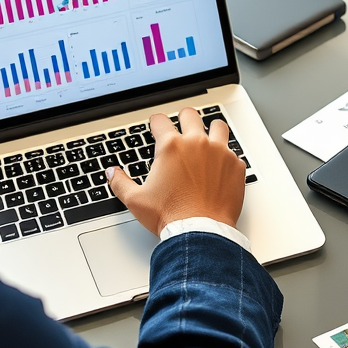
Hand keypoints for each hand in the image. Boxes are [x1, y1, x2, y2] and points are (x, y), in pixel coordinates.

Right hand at [105, 108, 245, 234]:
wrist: (200, 233)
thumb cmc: (171, 216)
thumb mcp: (136, 200)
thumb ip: (120, 182)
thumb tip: (112, 172)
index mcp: (170, 147)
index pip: (160, 120)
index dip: (155, 122)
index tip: (156, 124)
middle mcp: (196, 144)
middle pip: (190, 114)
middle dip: (183, 117)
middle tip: (181, 124)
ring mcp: (219, 152)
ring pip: (218, 126)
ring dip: (211, 130)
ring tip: (207, 137)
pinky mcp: (235, 166)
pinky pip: (233, 152)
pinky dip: (226, 156)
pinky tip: (221, 165)